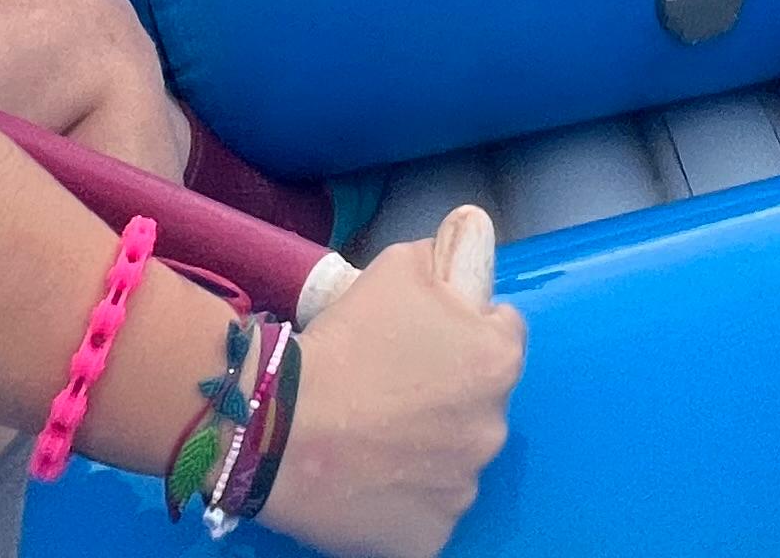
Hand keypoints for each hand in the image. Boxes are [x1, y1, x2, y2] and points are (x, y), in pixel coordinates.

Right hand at [257, 207, 524, 557]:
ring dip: (428, 445)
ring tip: (372, 434)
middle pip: (479, 401)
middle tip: (389, 387)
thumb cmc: (343, 342)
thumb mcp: (397, 266)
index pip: (501, 333)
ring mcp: (463, 489)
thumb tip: (462, 250)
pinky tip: (370, 477)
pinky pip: (427, 510)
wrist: (278, 426)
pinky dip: (405, 498)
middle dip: (447, 392)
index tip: (422, 339)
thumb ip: (443, 259)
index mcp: (497, 361)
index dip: (462, 329)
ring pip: (454, 457)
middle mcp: (493, 428)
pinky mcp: (430, 537)